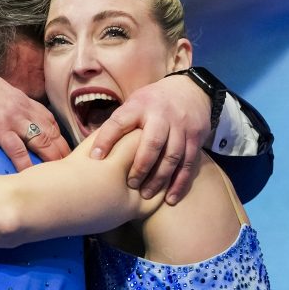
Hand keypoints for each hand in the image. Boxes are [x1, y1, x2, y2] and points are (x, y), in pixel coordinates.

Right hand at [0, 61, 69, 169]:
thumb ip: (10, 100)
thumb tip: (13, 109)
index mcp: (22, 100)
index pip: (49, 119)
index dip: (60, 136)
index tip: (65, 150)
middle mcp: (23, 109)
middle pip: (51, 132)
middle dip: (63, 151)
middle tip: (71, 168)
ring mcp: (12, 119)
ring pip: (42, 140)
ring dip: (53, 158)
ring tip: (60, 175)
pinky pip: (17, 149)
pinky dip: (26, 163)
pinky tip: (32, 175)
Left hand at [89, 75, 211, 204]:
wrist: (190, 90)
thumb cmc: (151, 104)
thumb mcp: (133, 105)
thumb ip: (117, 125)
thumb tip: (92, 153)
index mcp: (140, 105)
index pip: (120, 122)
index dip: (106, 139)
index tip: (95, 158)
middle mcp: (162, 115)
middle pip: (152, 143)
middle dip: (140, 166)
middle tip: (130, 184)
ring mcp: (181, 126)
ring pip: (172, 156)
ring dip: (159, 179)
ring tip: (145, 195)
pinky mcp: (196, 138)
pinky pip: (188, 164)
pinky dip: (179, 183)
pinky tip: (170, 199)